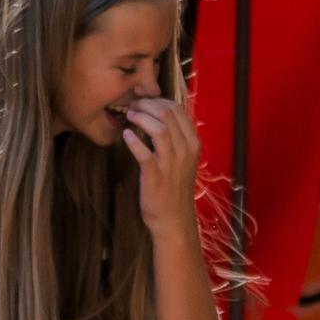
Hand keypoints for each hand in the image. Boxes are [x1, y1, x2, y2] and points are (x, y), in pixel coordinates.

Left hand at [120, 95, 201, 234]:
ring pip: (159, 129)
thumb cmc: (174, 188)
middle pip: (168, 114)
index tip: (143, 101)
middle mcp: (185, 150)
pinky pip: (145, 154)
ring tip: (128, 115)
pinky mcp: (156, 177)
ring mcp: (172, 163)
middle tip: (132, 105)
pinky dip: (134, 142)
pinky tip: (126, 135)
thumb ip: (175, 137)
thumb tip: (159, 115)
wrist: (173, 219)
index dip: (157, 100)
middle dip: (147, 105)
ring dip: (141, 118)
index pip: (177, 109)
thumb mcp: (181, 158)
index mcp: (192, 143)